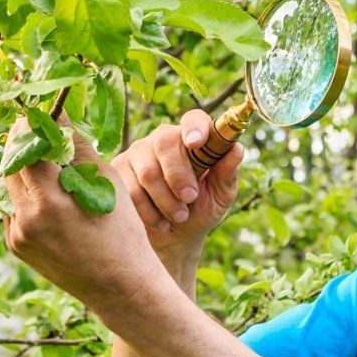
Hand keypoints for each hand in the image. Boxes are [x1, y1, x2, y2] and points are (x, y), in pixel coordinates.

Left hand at [2, 115, 163, 312]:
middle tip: (38, 131)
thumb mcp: (106, 184)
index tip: (37, 114)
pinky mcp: (17, 246)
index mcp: (50, 200)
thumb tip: (57, 115)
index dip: (30, 126)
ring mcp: (18, 235)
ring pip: (9, 187)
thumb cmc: (123, 233)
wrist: (121, 288)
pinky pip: (14, 209)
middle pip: (11, 165)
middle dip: (22, 144)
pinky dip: (26, 195)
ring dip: (23, 169)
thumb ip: (77, 147)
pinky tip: (48, 194)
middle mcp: (26, 218)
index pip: (27, 147)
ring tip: (46, 161)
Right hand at [111, 109, 244, 259]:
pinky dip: (148, 211)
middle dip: (178, 176)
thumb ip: (227, 172)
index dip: (195, 128)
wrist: (175, 238)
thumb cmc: (202, 210)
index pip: (194, 119)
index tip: (196, 143)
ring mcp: (138, 152)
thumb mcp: (221, 195)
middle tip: (189, 199)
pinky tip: (159, 220)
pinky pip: (130, 190)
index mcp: (192, 138)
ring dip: (166, 201)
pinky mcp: (118, 171)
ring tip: (179, 215)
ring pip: (148, 172)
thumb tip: (237, 149)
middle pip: (164, 143)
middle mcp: (163, 138)